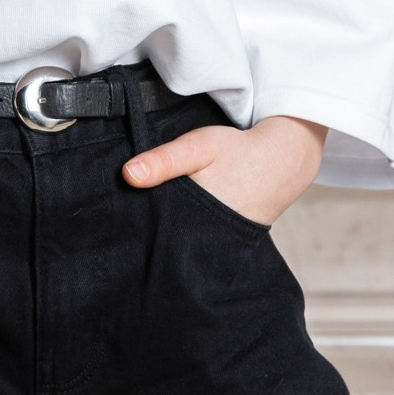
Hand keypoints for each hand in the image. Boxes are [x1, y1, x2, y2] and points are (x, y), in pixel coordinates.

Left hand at [122, 114, 326, 226]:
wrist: (283, 162)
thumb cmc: (240, 153)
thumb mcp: (199, 147)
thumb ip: (164, 160)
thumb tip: (127, 174)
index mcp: (193, 220)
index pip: (151, 236)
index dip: (129, 227)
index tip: (110, 220)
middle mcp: (202, 241)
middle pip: (160, 244)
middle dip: (142, 235)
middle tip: (119, 223)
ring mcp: (212, 245)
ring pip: (175, 247)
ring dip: (159, 236)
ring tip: (139, 224)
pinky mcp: (219, 242)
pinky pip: (191, 245)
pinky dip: (179, 236)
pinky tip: (169, 224)